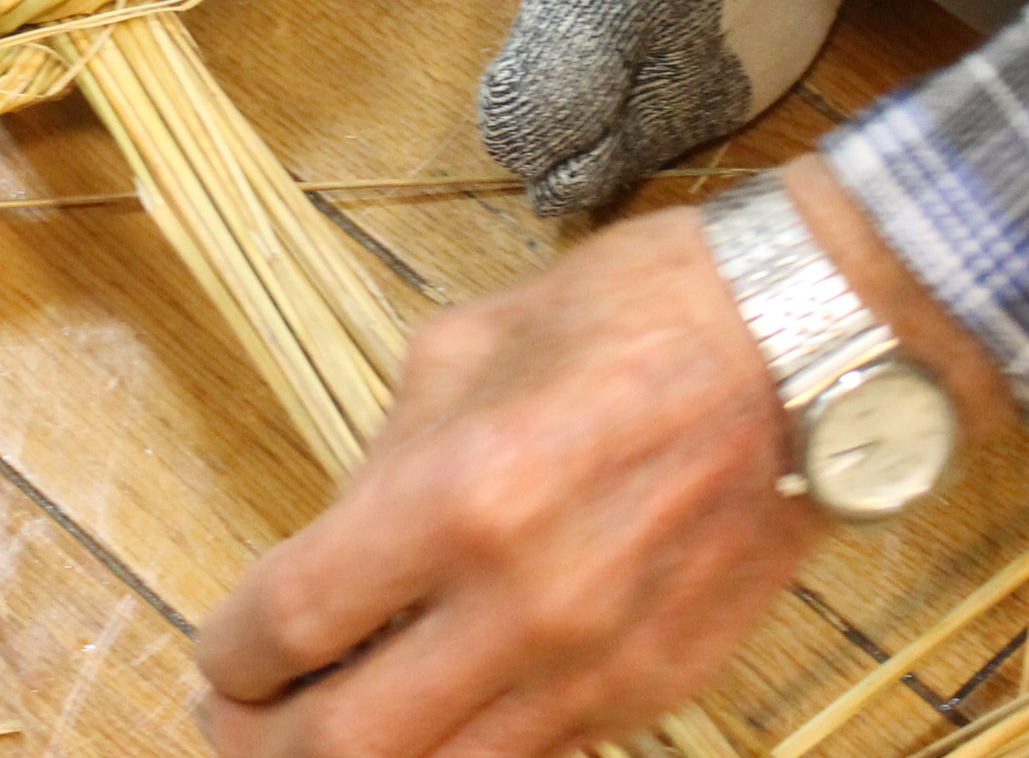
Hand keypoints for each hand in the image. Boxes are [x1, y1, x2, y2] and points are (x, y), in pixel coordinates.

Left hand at [196, 162, 1012, 756]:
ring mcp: (596, 663)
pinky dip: (463, 754)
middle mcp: (522, 603)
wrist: (806, 346)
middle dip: (265, 745)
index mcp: (458, 496)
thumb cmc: (633, 314)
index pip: (294, 625)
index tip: (222, 653)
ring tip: (325, 733)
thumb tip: (331, 548)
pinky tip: (433, 721)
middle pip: (347, 745)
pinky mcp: (655, 691)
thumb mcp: (460, 347)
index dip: (230, 656)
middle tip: (244, 722)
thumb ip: (382, 462)